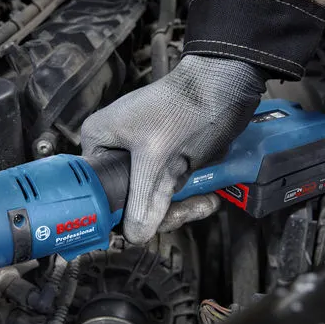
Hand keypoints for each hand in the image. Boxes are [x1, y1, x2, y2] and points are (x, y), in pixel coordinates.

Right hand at [81, 55, 265, 243]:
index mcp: (100, 141)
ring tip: (204, 202)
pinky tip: (207, 198)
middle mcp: (116, 149)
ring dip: (180, 208)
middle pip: (127, 200)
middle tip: (183, 212)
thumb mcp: (157, 159)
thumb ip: (142, 201)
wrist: (227, 86)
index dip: (118, 213)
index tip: (142, 227)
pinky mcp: (166, 162)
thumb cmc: (185, 107)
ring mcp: (142, 157)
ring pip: (151, 200)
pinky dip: (188, 199)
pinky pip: (169, 191)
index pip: (97, 190)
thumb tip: (134, 237)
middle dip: (159, 213)